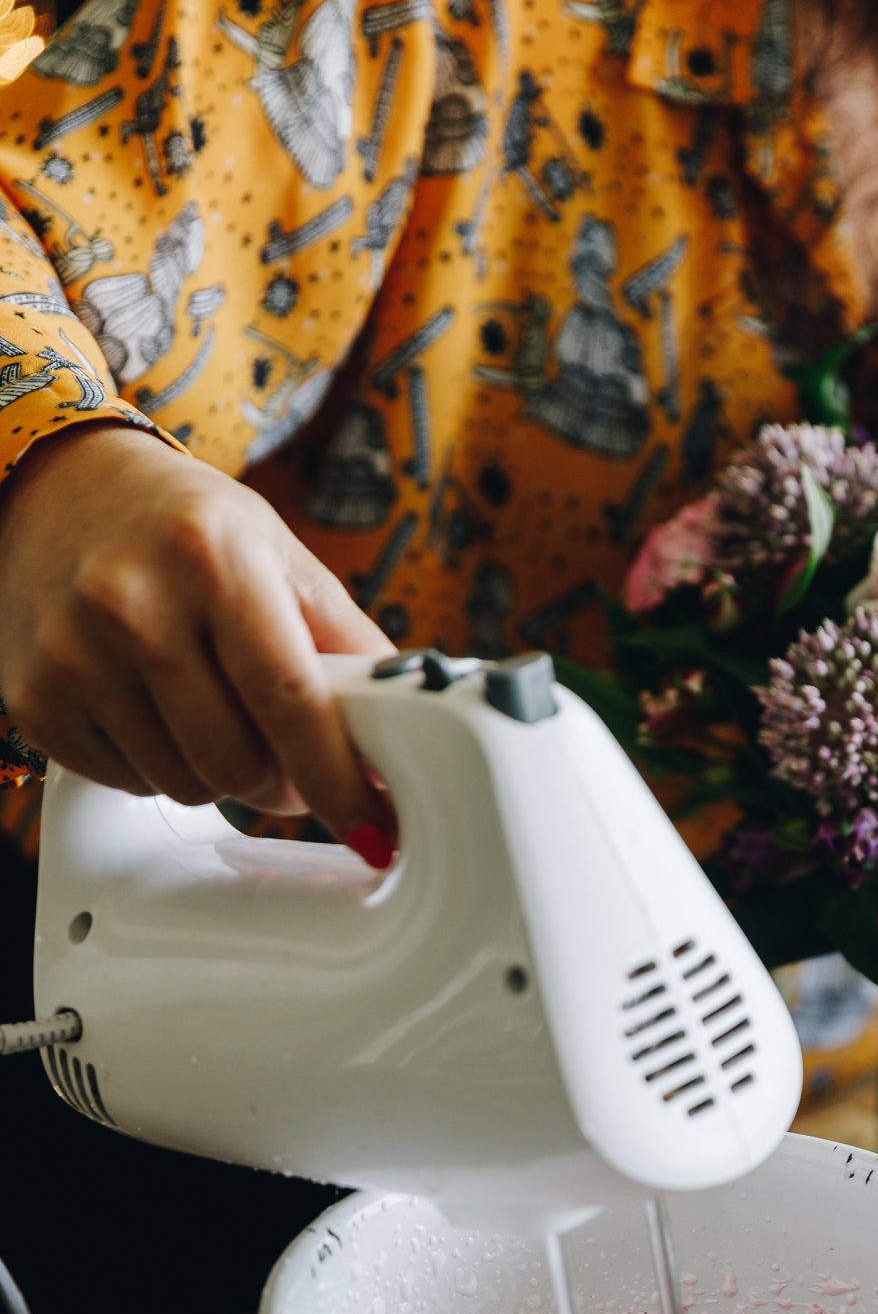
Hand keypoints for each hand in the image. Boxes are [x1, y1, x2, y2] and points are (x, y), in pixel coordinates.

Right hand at [0, 423, 397, 862]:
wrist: (61, 487)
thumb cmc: (184, 524)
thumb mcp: (279, 555)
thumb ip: (347, 640)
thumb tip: (405, 729)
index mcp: (212, 559)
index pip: (290, 701)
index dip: (337, 780)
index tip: (370, 826)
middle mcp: (132, 603)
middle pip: (238, 762)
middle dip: (281, 781)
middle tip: (289, 755)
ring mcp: (72, 654)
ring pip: (185, 786)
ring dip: (220, 776)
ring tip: (216, 715)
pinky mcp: (35, 698)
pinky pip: (128, 785)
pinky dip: (160, 770)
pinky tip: (158, 715)